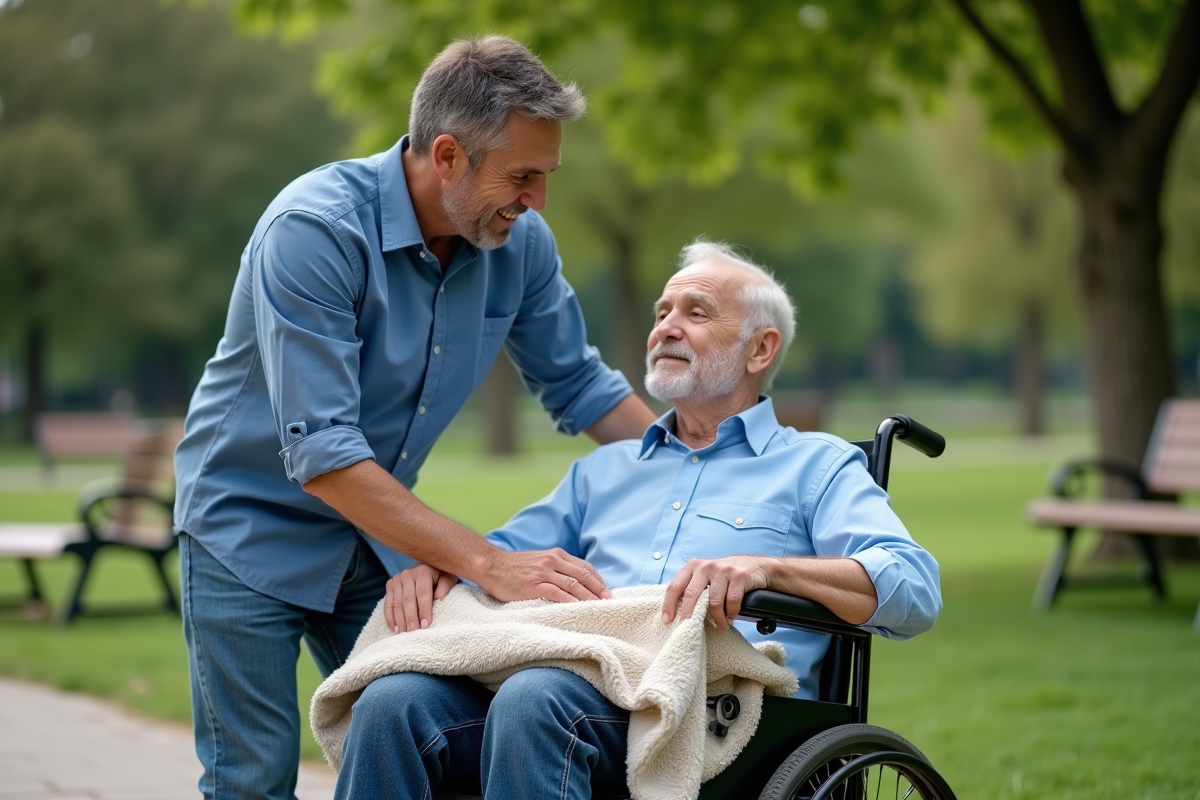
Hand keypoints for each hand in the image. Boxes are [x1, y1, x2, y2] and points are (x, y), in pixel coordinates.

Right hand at [384, 563, 457, 633]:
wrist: (427, 567)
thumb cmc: (440, 577)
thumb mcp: (448, 578)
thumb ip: (446, 586)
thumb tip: (439, 597)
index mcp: (422, 572)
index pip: (422, 593)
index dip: (424, 610)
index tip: (425, 626)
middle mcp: (407, 574)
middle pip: (408, 600)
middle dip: (410, 618)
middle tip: (413, 633)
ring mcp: (397, 579)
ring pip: (397, 603)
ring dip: (399, 620)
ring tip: (404, 633)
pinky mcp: (390, 585)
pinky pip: (388, 604)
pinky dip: (390, 618)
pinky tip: (395, 628)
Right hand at [480, 547, 610, 603]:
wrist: (491, 565)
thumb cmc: (515, 567)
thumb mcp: (540, 561)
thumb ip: (556, 567)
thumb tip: (575, 582)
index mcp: (556, 554)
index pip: (585, 567)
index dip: (599, 580)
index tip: (607, 592)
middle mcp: (552, 560)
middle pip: (583, 576)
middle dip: (599, 590)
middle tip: (609, 602)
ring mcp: (543, 572)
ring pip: (573, 584)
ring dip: (589, 597)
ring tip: (599, 607)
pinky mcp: (533, 585)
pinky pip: (557, 593)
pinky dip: (570, 601)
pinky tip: (578, 608)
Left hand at [662, 556, 771, 627]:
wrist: (757, 566)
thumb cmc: (726, 576)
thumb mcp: (706, 575)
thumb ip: (693, 587)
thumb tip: (676, 612)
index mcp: (693, 566)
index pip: (675, 586)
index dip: (669, 605)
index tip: (667, 621)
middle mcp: (706, 566)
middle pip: (691, 594)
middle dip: (689, 614)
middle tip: (689, 628)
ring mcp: (723, 570)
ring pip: (714, 601)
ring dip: (717, 618)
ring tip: (721, 625)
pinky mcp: (739, 576)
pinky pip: (732, 601)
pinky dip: (732, 612)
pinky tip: (732, 616)